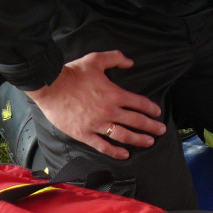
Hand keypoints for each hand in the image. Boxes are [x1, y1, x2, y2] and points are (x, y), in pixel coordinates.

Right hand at [25, 51, 164, 159]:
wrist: (50, 87)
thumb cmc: (73, 73)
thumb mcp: (96, 59)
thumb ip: (116, 58)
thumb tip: (130, 62)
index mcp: (115, 94)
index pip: (139, 103)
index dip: (151, 108)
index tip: (157, 113)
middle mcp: (109, 111)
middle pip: (136, 121)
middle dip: (151, 126)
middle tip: (161, 130)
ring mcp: (97, 124)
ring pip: (123, 135)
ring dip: (138, 139)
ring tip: (150, 142)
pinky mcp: (84, 134)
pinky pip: (102, 145)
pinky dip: (115, 151)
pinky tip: (124, 154)